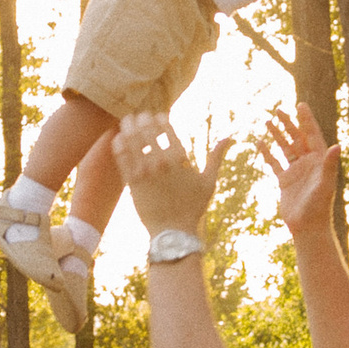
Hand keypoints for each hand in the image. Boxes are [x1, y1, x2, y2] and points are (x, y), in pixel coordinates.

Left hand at [115, 111, 227, 235]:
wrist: (173, 232)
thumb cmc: (193, 207)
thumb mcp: (209, 181)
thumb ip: (216, 157)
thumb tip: (230, 138)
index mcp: (180, 158)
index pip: (166, 128)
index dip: (160, 118)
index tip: (157, 116)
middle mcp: (161, 162)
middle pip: (147, 130)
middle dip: (142, 119)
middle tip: (139, 116)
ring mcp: (145, 172)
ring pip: (131, 140)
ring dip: (128, 127)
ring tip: (127, 122)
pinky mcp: (132, 182)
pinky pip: (121, 157)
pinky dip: (118, 144)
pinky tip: (119, 138)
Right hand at [260, 103, 340, 242]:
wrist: (308, 228)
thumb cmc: (319, 208)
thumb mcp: (324, 184)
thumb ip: (329, 165)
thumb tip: (337, 146)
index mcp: (319, 161)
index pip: (312, 135)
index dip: (306, 119)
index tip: (300, 104)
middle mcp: (308, 164)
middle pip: (297, 138)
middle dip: (289, 123)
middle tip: (278, 109)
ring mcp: (296, 172)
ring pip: (286, 148)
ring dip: (277, 134)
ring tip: (267, 120)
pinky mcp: (285, 181)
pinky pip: (274, 163)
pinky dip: (267, 153)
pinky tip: (259, 143)